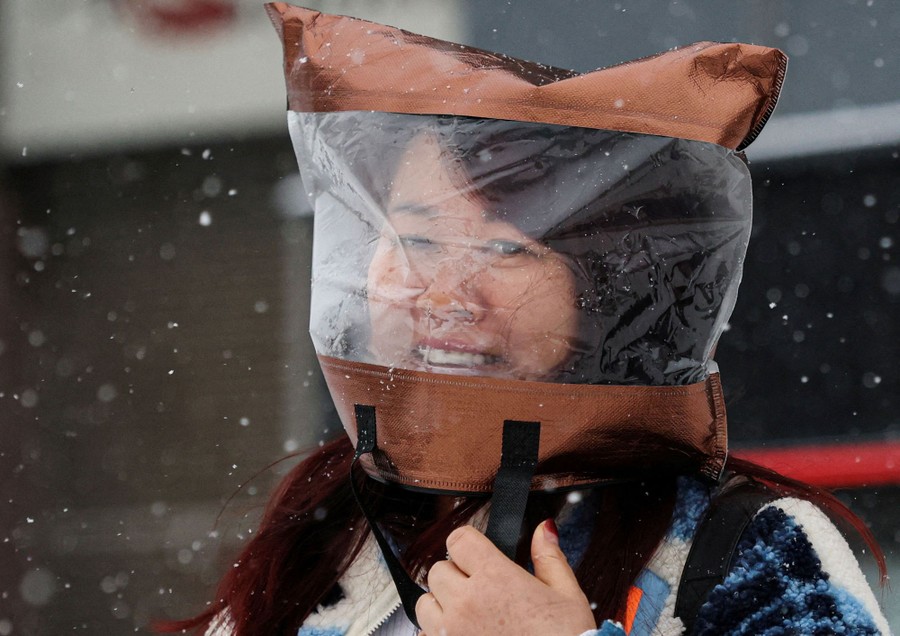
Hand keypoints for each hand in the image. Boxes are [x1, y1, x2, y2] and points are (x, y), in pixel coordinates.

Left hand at [415, 519, 596, 635]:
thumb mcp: (566, 595)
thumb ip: (548, 557)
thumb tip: (543, 530)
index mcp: (495, 577)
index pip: (459, 540)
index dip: (468, 542)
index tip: (477, 552)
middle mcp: (466, 602)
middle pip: (438, 570)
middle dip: (456, 574)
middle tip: (480, 588)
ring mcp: (452, 632)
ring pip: (426, 604)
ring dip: (442, 605)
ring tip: (469, 615)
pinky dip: (440, 634)